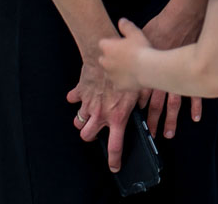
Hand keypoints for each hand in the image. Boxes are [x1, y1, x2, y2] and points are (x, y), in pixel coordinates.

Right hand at [68, 48, 140, 172]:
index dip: (114, 160)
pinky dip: (76, 97)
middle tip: (96, 132)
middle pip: (87, 135)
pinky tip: (80, 95)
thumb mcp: (142, 85)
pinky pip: (73, 98)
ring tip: (87, 116)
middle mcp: (100, 112)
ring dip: (81, 120)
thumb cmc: (128, 65)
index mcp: (117, 115)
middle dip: (90, 136)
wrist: (107, 50)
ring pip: (78, 121)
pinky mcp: (81, 91)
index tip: (114, 167)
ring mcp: (88, 103)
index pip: (115, 145)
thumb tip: (144, 105)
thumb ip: (141, 99)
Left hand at [98, 19, 149, 91]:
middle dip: (111, 58)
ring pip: (110, 72)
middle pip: (103, 59)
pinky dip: (123, 81)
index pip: (103, 43)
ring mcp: (111, 76)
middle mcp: (105, 62)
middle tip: (125, 56)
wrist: (148, 68)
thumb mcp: (135, 33)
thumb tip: (121, 21)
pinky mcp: (118, 86)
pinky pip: (118, 84)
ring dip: (116, 70)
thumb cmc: (141, 49)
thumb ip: (126, 26)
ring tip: (130, 67)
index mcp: (107, 48)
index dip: (112, 43)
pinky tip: (132, 77)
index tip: (121, 44)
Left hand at [140, 4, 204, 138]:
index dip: (139, 104)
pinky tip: (195, 117)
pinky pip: (193, 95)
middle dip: (152, 120)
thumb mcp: (136, 31)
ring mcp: (174, 79)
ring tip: (168, 133)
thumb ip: (128, 36)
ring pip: (171, 105)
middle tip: (150, 132)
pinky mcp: (189, 75)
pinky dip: (195, 107)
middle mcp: (158, 78)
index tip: (139, 114)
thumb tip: (120, 30)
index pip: (140, 91)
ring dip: (170, 120)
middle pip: (154, 104)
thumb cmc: (160, 27)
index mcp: (145, 70)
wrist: (180, 25)